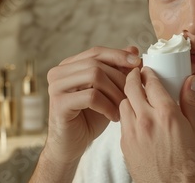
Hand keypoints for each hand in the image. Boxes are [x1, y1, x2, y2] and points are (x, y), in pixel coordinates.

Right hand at [43, 46, 140, 165]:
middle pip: (97, 63)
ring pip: (94, 76)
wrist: (73, 145)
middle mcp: (59, 72)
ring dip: (115, 91)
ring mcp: (56, 87)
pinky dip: (108, 105)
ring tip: (123, 106)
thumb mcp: (108, 90)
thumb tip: (134, 50)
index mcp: (69, 65)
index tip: (138, 63)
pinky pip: (91, 96)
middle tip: (132, 94)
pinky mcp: (59, 103)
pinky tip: (114, 116)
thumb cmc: (91, 117)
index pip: (97, 52)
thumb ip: (117, 70)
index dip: (118, 55)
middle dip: (119, 77)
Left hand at [119, 67, 194, 182]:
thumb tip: (190, 81)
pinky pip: (121, 120)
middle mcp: (146, 120)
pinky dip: (126, 112)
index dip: (148, 72)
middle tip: (137, 73)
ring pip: (123, 102)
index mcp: (167, 114)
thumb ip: (192, 102)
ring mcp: (132, 132)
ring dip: (128, 95)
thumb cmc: (190, 164)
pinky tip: (135, 115)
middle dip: (132, 76)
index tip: (149, 70)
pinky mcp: (125, 144)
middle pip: (131, 87)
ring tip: (136, 95)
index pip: (151, 82)